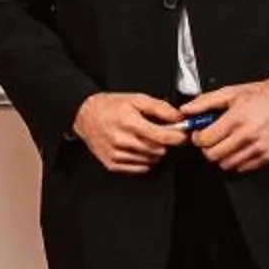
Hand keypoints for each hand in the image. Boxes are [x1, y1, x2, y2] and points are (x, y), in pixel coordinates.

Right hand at [73, 92, 189, 174]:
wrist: (85, 116)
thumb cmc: (110, 106)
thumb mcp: (136, 99)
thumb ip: (160, 108)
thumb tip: (178, 117)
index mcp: (130, 122)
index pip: (163, 137)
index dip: (178, 137)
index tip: (183, 135)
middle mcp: (122, 140)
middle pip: (158, 150)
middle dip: (165, 143)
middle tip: (162, 134)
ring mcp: (117, 154)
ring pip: (150, 160)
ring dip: (154, 152)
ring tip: (147, 139)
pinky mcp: (113, 164)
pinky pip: (139, 168)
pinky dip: (144, 160)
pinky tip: (139, 149)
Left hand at [179, 76, 268, 172]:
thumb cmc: (261, 95)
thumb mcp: (230, 92)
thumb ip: (205, 102)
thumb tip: (186, 110)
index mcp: (236, 118)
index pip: (205, 140)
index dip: (197, 138)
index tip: (199, 134)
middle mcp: (247, 135)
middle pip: (213, 155)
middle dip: (207, 148)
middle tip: (211, 140)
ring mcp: (258, 147)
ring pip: (226, 164)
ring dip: (221, 156)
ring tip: (225, 143)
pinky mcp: (267, 156)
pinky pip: (243, 168)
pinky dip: (236, 161)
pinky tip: (238, 148)